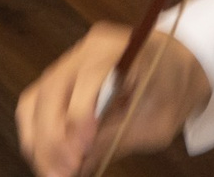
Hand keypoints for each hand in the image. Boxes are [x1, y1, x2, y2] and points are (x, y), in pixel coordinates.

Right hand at [16, 23, 209, 176]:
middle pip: (53, 89)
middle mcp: (88, 49)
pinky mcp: (61, 74)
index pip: (88, 78)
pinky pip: (35, 103)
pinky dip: (36, 133)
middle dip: (52, 139)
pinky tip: (46, 157)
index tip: (80, 155)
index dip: (78, 118)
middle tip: (62, 174)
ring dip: (38, 140)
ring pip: (36, 98)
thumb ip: (118, 138)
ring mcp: (71, 59)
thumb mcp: (158, 122)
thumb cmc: (173, 90)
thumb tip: (81, 164)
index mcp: (121, 49)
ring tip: (52, 172)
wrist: (177, 65)